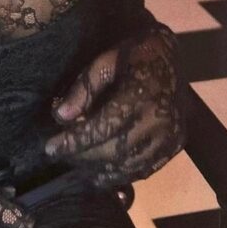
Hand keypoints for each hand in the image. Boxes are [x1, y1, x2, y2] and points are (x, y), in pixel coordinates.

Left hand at [43, 28, 185, 188]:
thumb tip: (60, 116)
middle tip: (61, 156)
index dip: (75, 141)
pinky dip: (122, 173)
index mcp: (141, 96)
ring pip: (130, 166)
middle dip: (84, 157)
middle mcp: (159, 121)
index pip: (103, 128)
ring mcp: (170, 137)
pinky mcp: (175, 146)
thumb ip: (84, 89)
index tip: (51, 148)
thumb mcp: (105, 61)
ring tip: (77, 165)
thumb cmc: (133, 54)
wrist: (170, 56)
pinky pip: (146, 169)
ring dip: (100, 170)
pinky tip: (103, 171)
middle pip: (115, 151)